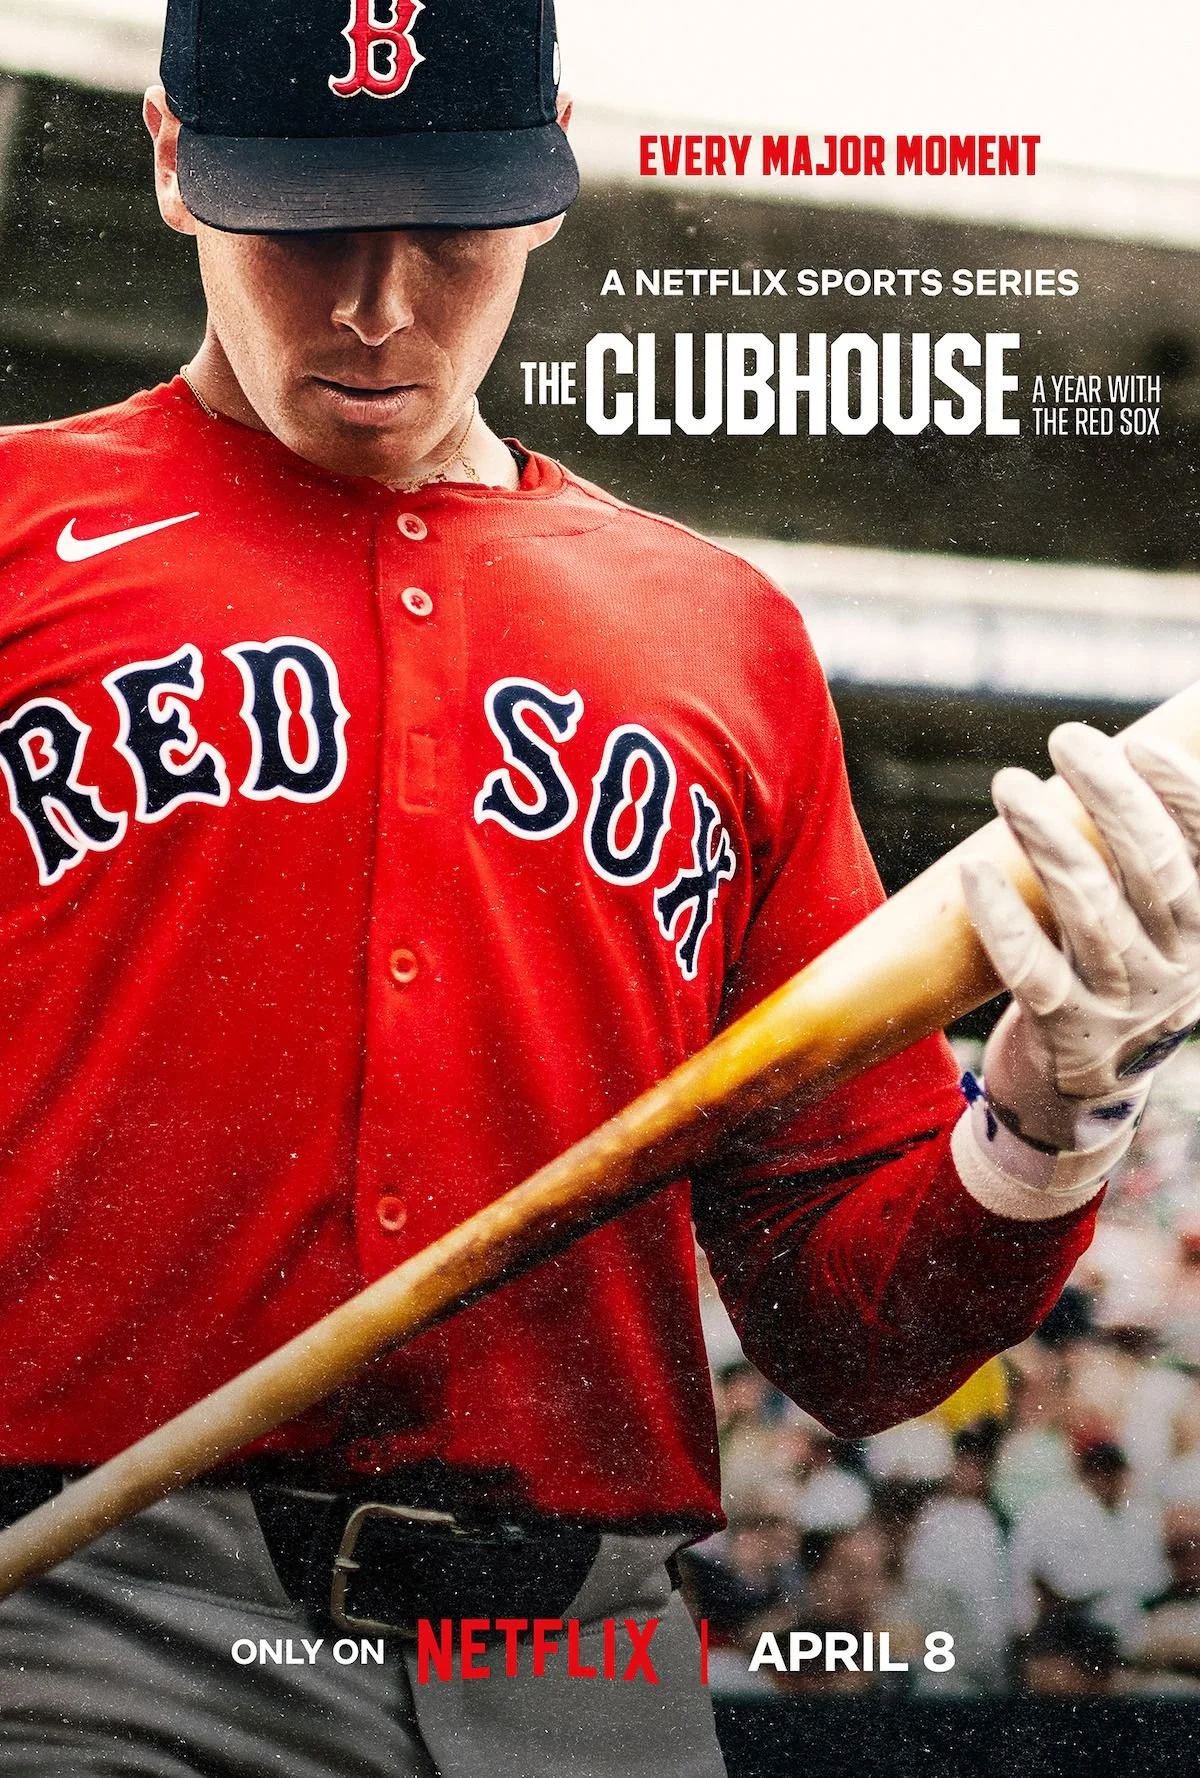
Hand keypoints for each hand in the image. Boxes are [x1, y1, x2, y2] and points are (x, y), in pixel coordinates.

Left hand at [961, 723, 1199, 1151]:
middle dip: (1110, 796)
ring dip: (1047, 839)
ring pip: (1089, 911)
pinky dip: (1002, 921)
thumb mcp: (1155, 928)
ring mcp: (1121, 1002)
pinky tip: (973, 873)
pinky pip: (1032, 971)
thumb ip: (1149, 862)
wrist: (1082, 1096)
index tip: (1142, 746)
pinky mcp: (1064, 1033)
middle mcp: (1176, 966)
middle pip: (1151, 869)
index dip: (1182, 796)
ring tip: (1010, 784)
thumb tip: (1124, 764)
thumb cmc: (1114, 981)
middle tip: (1066, 739)